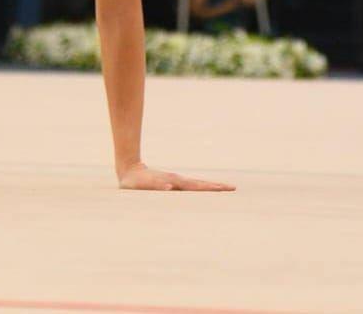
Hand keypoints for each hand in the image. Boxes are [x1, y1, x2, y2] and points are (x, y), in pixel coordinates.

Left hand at [118, 161, 234, 190]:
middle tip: (233, 188)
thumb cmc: (135, 182)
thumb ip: (156, 186)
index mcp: (174, 182)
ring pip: (197, 185)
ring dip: (210, 187)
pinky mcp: (172, 185)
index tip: (225, 189)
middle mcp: (177, 181)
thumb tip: (170, 188)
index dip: (211, 188)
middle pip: (201, 184)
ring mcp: (176, 182)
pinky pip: (189, 188)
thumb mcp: (144, 186)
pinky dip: (200, 189)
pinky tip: (205, 192)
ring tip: (224, 189)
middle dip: (217, 187)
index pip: (197, 186)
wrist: (129, 170)